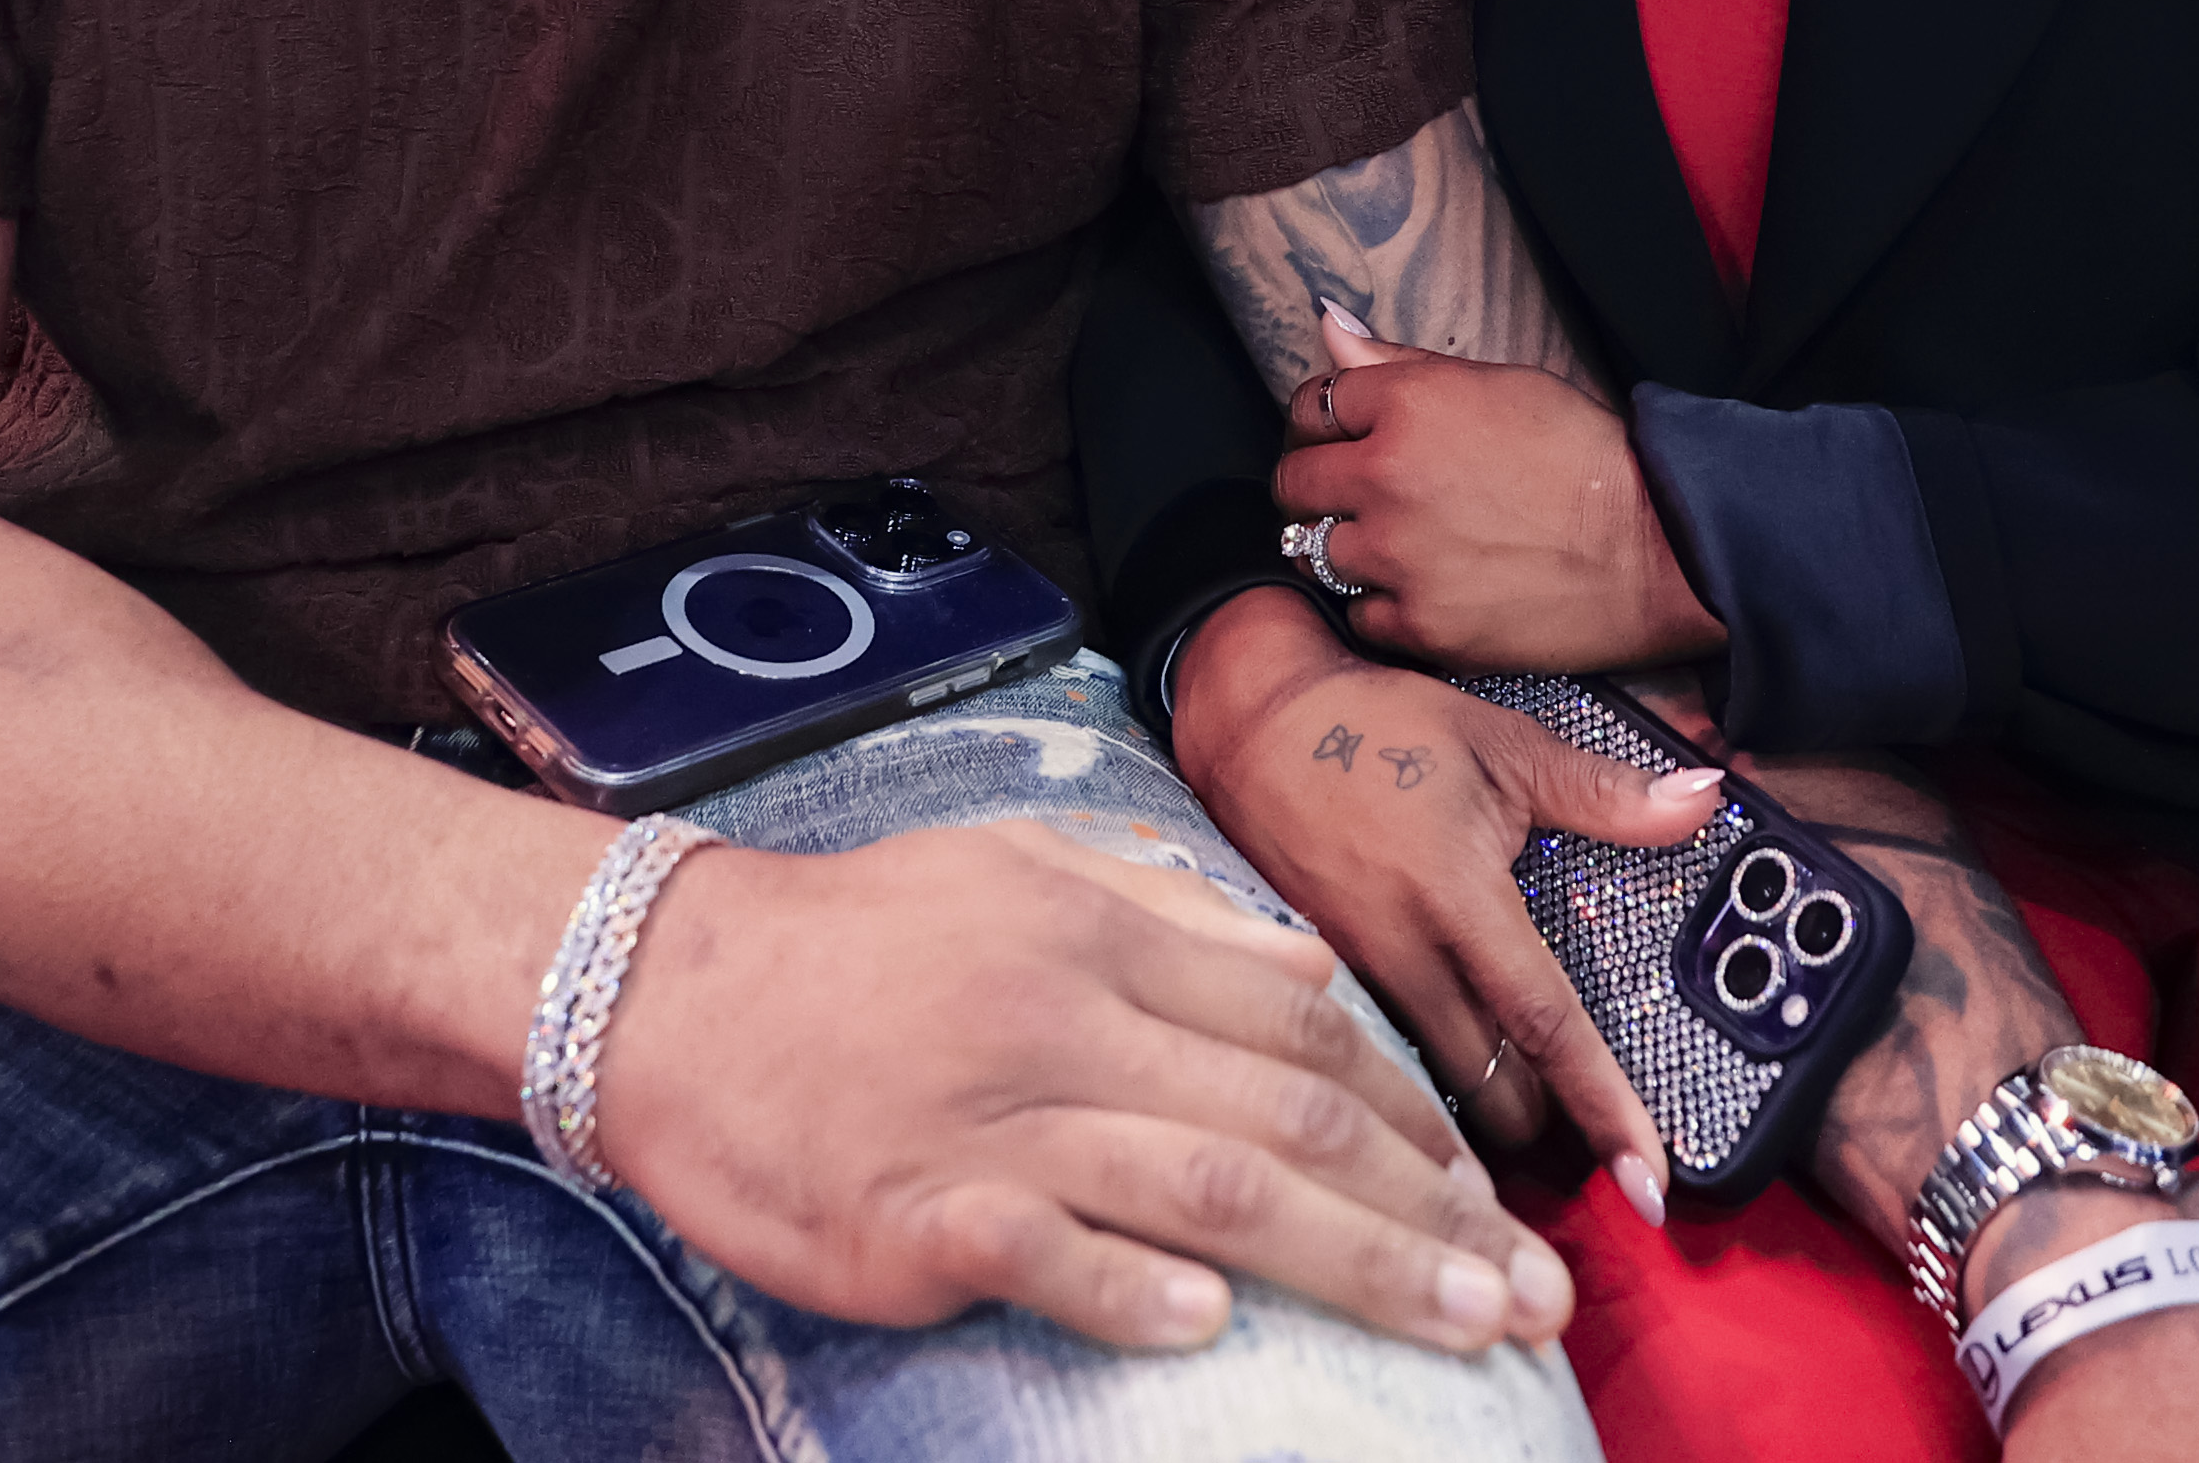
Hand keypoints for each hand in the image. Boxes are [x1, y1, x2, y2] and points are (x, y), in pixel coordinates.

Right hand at [588, 815, 1577, 1355]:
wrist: (660, 991)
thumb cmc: (850, 938)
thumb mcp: (1015, 869)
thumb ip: (1164, 911)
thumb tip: (1305, 970)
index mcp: (1100, 931)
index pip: (1300, 1028)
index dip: (1413, 1117)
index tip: (1489, 1192)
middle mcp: (1068, 1018)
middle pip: (1294, 1118)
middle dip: (1437, 1212)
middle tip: (1538, 1294)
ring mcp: (995, 1120)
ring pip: (1215, 1189)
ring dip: (1359, 1264)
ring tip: (1465, 1326)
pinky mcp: (918, 1213)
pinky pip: (1052, 1256)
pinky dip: (1140, 1292)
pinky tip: (1213, 1330)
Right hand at [1170, 586, 1712, 1194]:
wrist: (1252, 722)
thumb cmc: (1379, 726)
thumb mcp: (1501, 743)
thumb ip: (1604, 791)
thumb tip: (1705, 799)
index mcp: (1455, 896)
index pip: (1545, 1025)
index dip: (1604, 1108)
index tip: (1650, 1184)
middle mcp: (1401, 954)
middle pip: (1491, 1097)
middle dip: (1546, 1125)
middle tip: (1590, 1125)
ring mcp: (1354, 980)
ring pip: (1435, 1097)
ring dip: (1487, 1113)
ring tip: (1527, 1106)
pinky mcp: (1321, 990)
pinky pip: (1388, 1065)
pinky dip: (1428, 1086)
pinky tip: (1450, 1074)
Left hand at [1274, 322, 1728, 673]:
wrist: (1655, 550)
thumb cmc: (1587, 459)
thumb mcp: (1500, 383)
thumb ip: (1402, 362)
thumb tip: (1330, 325)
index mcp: (1408, 404)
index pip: (1313, 404)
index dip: (1322, 421)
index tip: (1338, 436)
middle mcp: (1387, 477)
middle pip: (1296, 481)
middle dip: (1316, 482)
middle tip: (1356, 494)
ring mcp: (1397, 556)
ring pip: (1316, 550)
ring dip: (1345, 545)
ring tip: (1394, 544)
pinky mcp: (1418, 624)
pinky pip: (1358, 615)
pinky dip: (1380, 605)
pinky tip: (1420, 589)